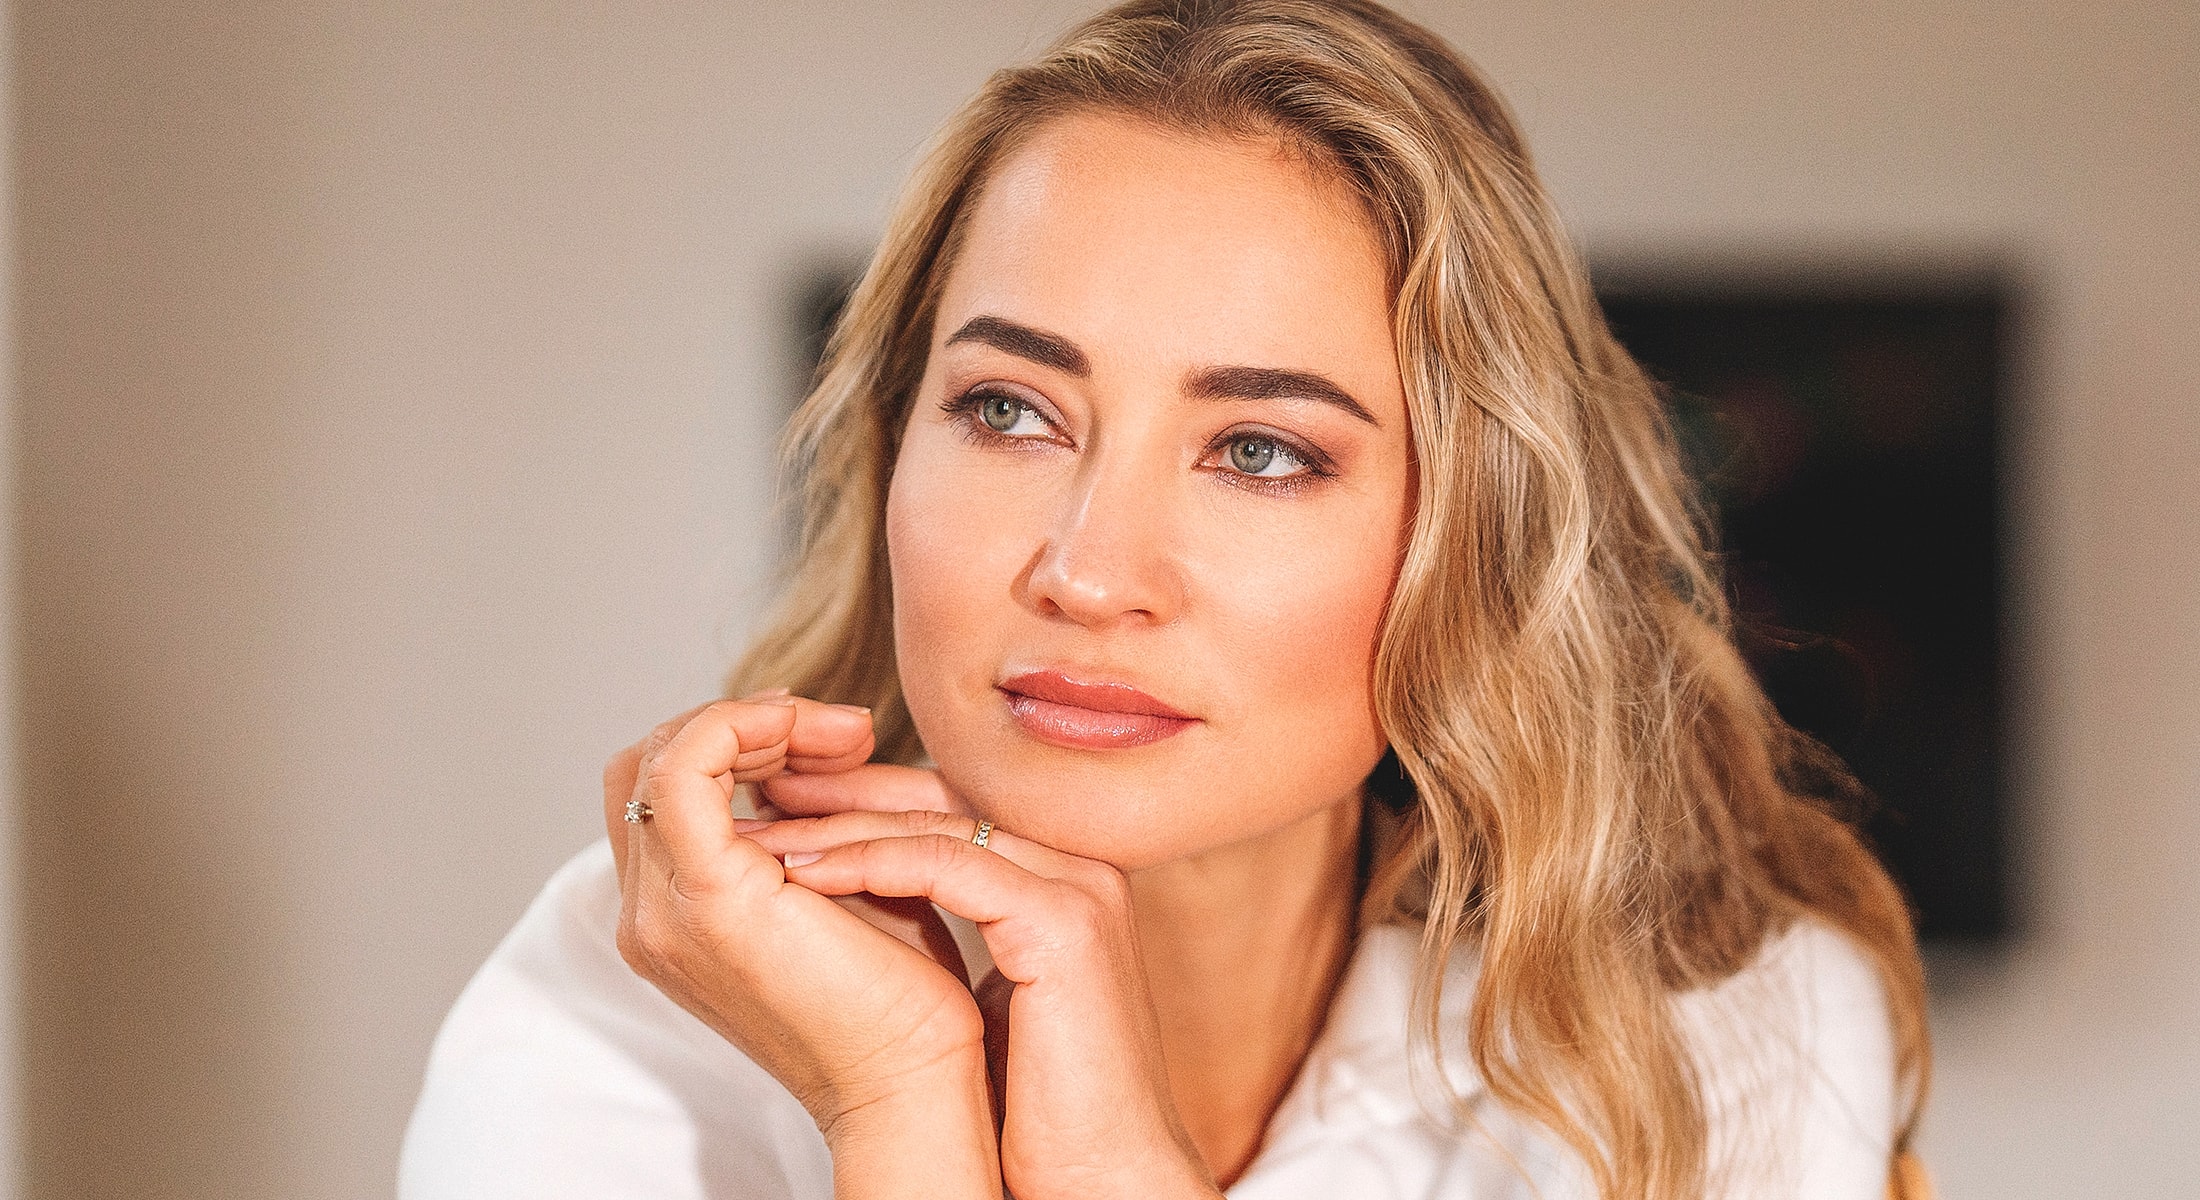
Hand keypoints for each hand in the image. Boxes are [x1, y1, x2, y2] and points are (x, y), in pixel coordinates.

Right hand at [600, 695, 997, 1194]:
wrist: (911, 1081)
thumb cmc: (899, 997)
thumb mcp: (843, 886)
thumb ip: (812, 826)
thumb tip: (819, 751)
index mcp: (674, 916)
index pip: (658, 790)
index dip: (734, 738)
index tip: (830, 736)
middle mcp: (650, 916)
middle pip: (644, 765)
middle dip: (739, 721)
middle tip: (838, 729)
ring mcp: (665, 911)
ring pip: (661, 756)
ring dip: (756, 720)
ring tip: (845, 734)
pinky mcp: (708, 898)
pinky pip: (687, 769)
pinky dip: (744, 728)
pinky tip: (825, 741)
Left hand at [741, 793, 1221, 1199]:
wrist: (1107, 1177)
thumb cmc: (1048, 1113)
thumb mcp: (997, 998)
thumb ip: (966, 937)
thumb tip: (880, 912)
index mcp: (1068, 879)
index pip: (957, 806)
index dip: (869, 798)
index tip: (789, 803)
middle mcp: (1080, 867)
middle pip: (946, 798)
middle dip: (845, 792)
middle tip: (763, 788)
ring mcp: (1077, 887)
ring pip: (938, 824)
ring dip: (839, 824)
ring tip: (762, 830)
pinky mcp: (1061, 923)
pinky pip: (943, 866)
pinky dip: (865, 863)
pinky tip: (802, 872)